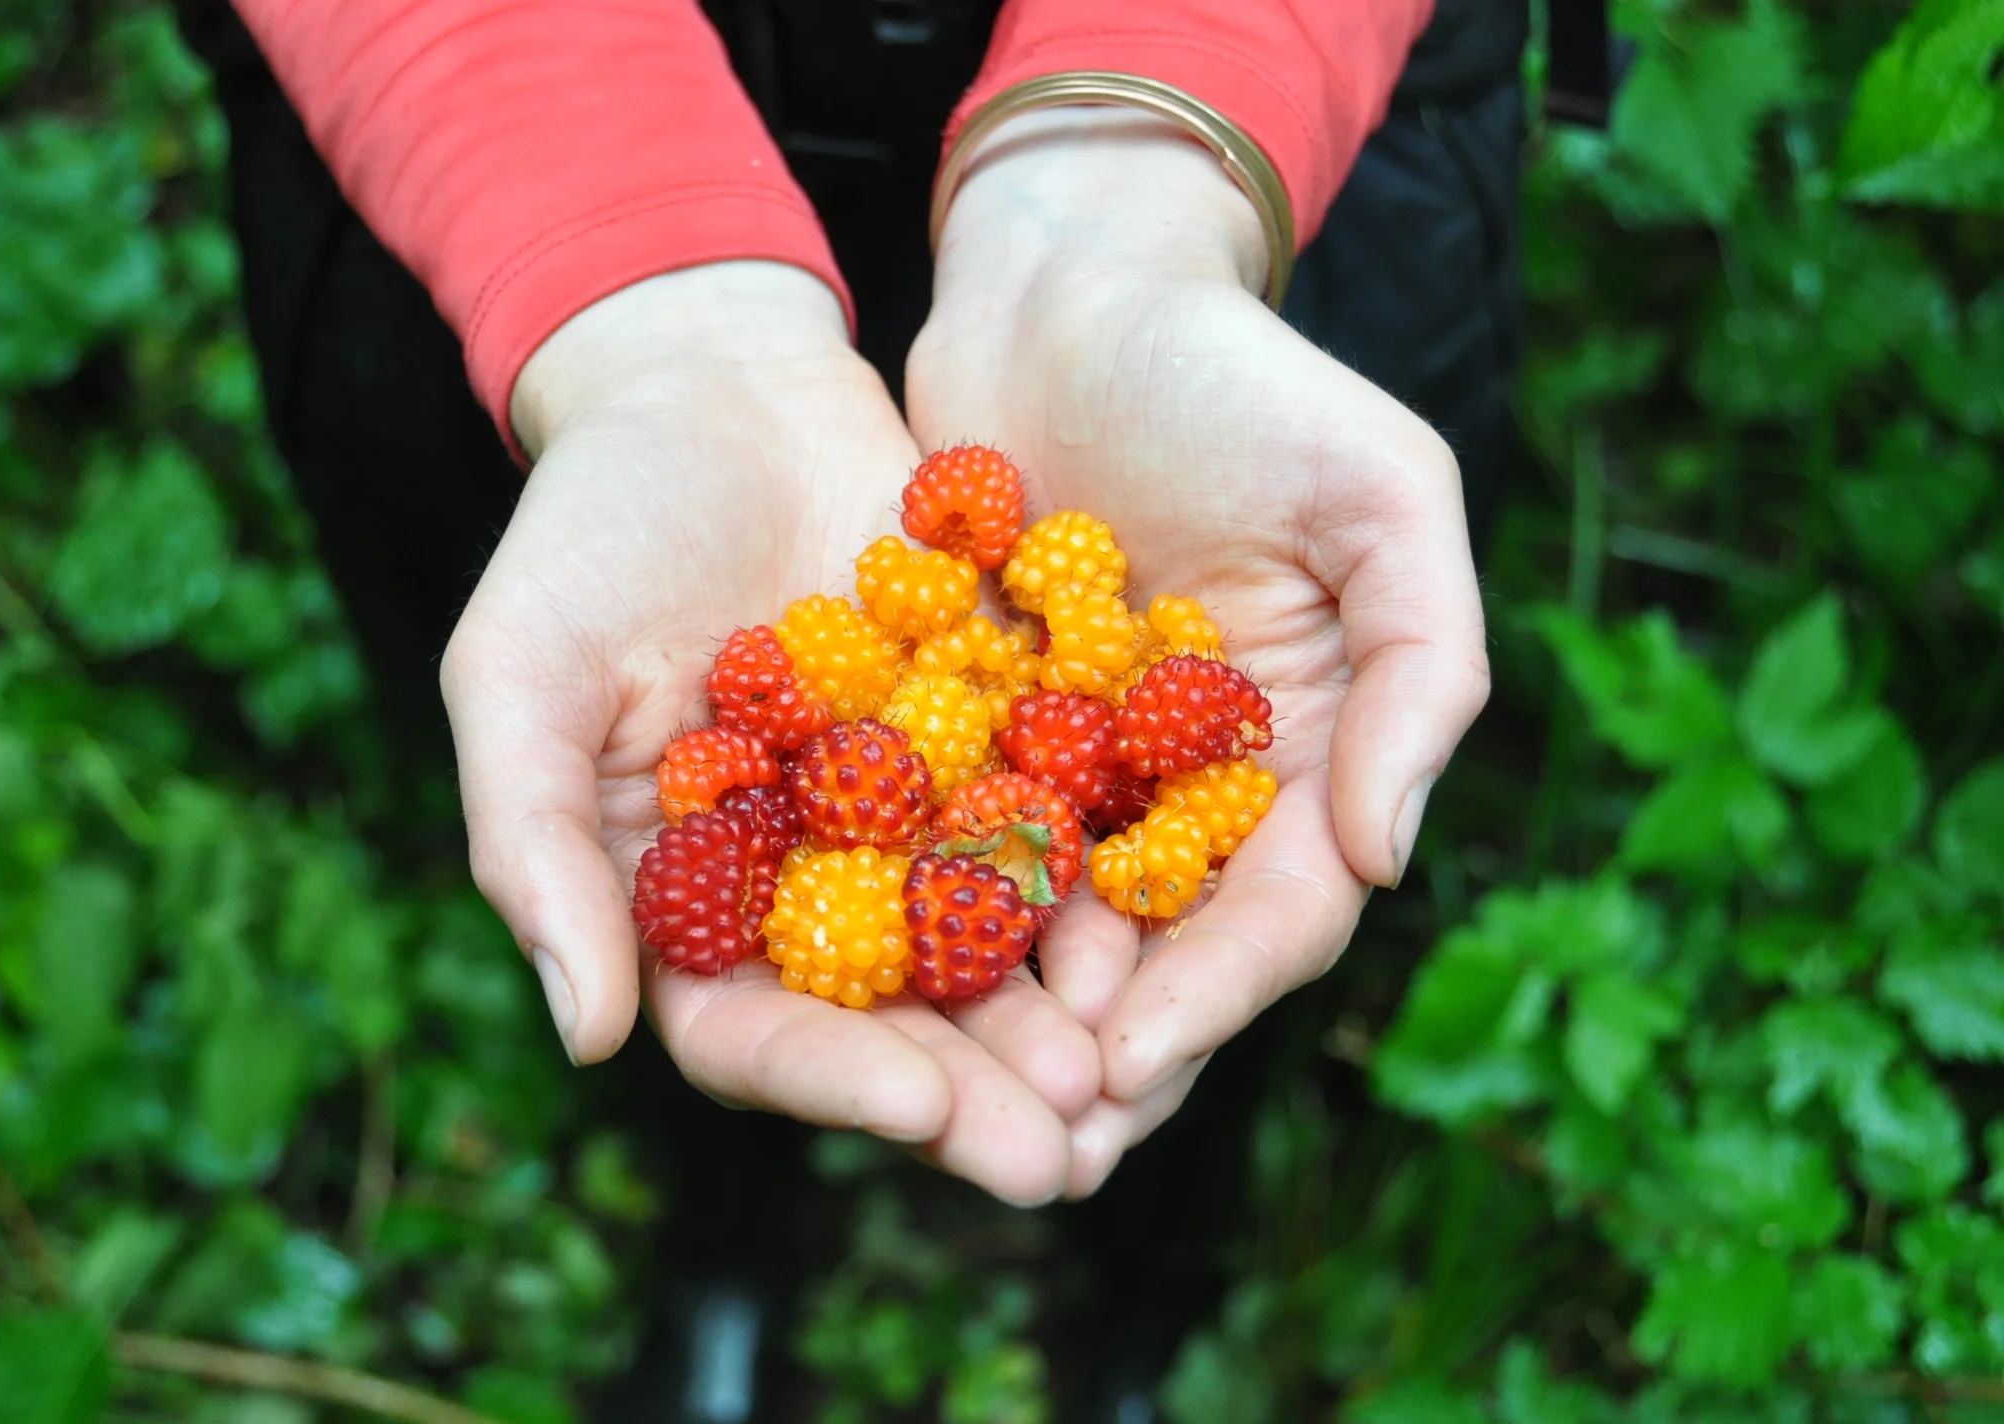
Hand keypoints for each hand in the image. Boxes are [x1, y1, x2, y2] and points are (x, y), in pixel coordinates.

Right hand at [444, 262, 1098, 1203]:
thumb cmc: (590, 527)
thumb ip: (534, 846)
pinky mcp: (985, 742)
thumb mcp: (522, 672)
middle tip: (1062, 1156)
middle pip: (887, 1020)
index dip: (832, 1079)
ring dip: (1051, 1017)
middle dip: (972, 1090)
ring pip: (983, 945)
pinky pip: (1047, 825)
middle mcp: (802, 882)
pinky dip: (1099, 880)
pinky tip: (1167, 923)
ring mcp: (901, 817)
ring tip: (1127, 1071)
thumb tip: (585, 1033)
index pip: (750, 1030)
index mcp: (683, 899)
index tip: (919, 1106)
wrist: (715, 384)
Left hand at [908, 113, 1490, 1194]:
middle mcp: (1198, 778)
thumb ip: (1423, 669)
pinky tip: (864, 973)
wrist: (1072, 284)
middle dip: (1110, 1045)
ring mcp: (1085, 761)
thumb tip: (1390, 860)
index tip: (1133, 1061)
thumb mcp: (1382, 492)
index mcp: (1309, 745)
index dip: (1217, 993)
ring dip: (1012, 1014)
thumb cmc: (1242, 374)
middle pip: (1166, 947)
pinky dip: (923, 910)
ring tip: (949, 1098)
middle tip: (1039, 1139)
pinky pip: (953, 839)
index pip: (1283, 908)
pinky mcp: (976, 727)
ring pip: (1055, 922)